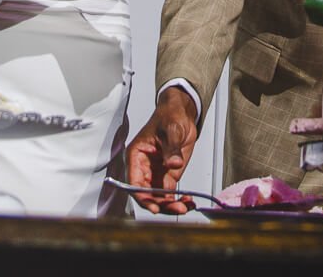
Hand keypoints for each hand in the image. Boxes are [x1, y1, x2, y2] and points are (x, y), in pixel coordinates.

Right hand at [124, 88, 199, 213]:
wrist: (182, 114)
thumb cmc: (169, 116)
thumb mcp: (171, 130)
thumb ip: (171, 149)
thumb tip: (173, 164)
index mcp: (136, 156)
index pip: (134, 183)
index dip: (143, 197)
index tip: (155, 206)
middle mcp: (143, 168)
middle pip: (147, 195)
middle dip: (161, 205)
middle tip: (177, 209)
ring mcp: (155, 174)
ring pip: (158, 198)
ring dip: (171, 206)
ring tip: (186, 206)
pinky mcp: (167, 176)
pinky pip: (169, 194)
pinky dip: (178, 200)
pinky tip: (188, 202)